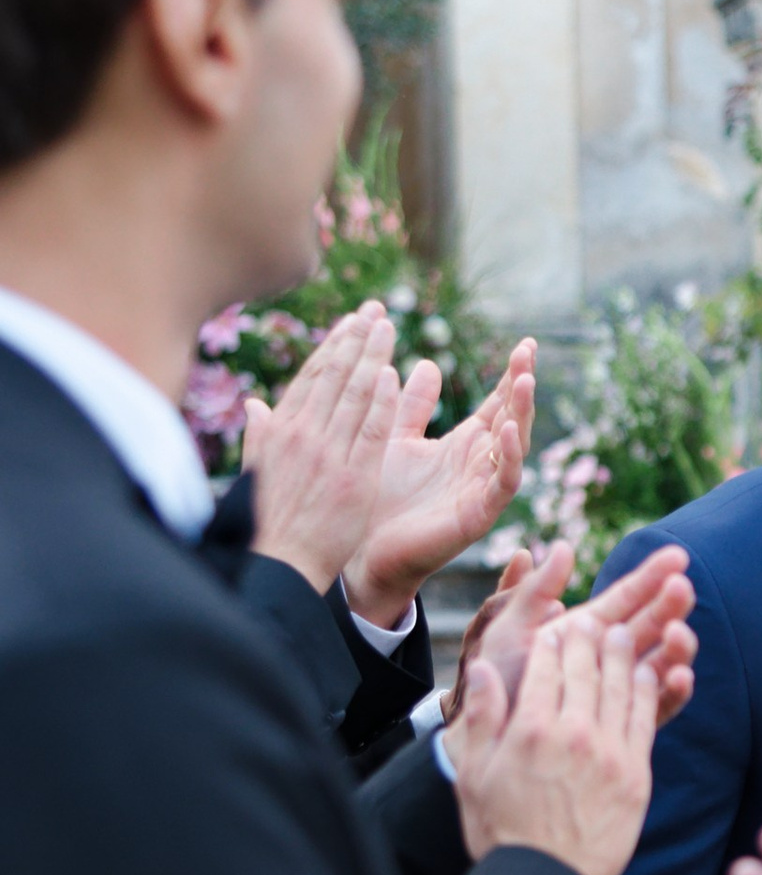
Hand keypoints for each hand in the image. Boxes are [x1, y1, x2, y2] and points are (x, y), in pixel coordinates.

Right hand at [245, 305, 400, 594]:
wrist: (280, 564)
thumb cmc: (267, 522)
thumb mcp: (256, 472)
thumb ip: (260, 435)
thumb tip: (253, 404)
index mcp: (281, 431)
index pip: (312, 378)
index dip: (334, 346)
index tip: (352, 322)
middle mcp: (303, 435)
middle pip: (335, 376)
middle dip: (357, 338)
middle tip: (377, 310)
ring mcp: (328, 454)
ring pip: (354, 395)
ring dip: (373, 356)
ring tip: (388, 327)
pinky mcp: (353, 477)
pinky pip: (371, 432)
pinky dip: (382, 402)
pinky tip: (394, 375)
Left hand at [346, 338, 537, 628]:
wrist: (364, 552)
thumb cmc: (380, 498)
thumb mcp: (395, 439)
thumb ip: (412, 406)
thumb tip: (426, 364)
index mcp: (463, 445)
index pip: (498, 403)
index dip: (512, 375)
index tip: (525, 344)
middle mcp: (479, 465)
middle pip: (513, 418)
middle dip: (522, 386)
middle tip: (527, 354)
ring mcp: (481, 490)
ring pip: (515, 448)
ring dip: (522, 415)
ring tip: (524, 382)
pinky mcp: (477, 516)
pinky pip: (502, 485)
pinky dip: (508, 459)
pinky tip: (506, 432)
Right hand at [448, 611, 659, 874]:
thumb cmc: (502, 833)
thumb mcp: (474, 775)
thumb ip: (481, 719)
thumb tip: (482, 670)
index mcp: (529, 730)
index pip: (545, 668)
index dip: (553, 643)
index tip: (558, 628)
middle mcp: (572, 734)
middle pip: (586, 670)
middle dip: (590, 640)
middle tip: (594, 622)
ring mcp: (609, 753)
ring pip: (620, 688)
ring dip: (624, 656)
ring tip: (624, 635)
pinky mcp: (636, 775)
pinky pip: (645, 720)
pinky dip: (648, 690)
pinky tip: (649, 673)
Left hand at [449, 541, 697, 727]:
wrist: (485, 730)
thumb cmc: (493, 679)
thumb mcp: (508, 628)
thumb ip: (533, 590)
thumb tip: (564, 547)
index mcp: (585, 629)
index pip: (626, 597)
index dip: (651, 576)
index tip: (677, 555)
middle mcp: (607, 656)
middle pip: (651, 626)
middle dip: (670, 606)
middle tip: (682, 589)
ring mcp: (617, 689)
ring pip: (660, 664)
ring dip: (676, 647)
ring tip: (677, 633)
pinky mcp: (623, 725)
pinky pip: (656, 708)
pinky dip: (673, 691)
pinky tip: (680, 677)